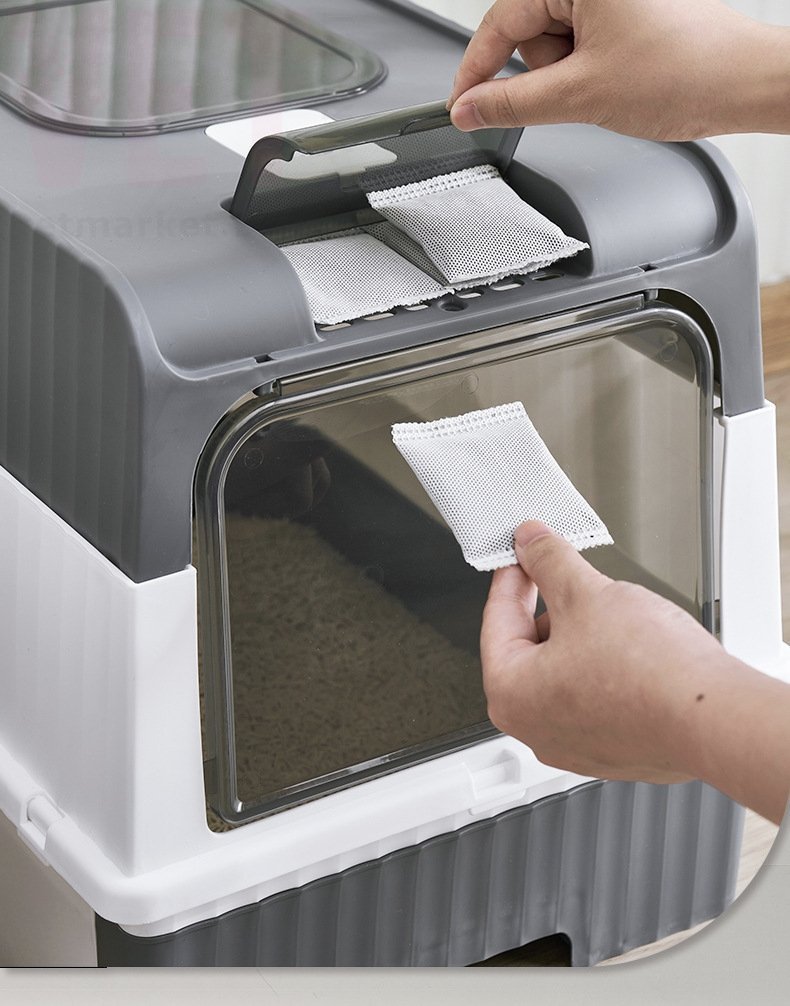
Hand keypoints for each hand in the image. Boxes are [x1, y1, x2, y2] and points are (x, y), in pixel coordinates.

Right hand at [448, 0, 789, 140]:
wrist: (742, 83)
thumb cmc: (685, 70)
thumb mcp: (579, 94)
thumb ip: (512, 103)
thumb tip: (470, 109)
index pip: (500, 21)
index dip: (475, 71)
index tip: (460, 106)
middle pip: (527, 31)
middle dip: (542, 72)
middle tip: (576, 91)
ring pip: (553, 42)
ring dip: (567, 75)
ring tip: (606, 84)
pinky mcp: (626, 11)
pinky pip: (581, 44)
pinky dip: (587, 70)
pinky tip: (616, 80)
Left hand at [482, 521, 739, 783]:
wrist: (714, 719)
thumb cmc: (649, 673)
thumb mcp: (585, 593)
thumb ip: (549, 562)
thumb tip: (531, 544)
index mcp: (510, 694)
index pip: (497, 620)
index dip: (512, 577)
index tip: (522, 556)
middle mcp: (535, 728)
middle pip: (529, 648)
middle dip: (552, 609)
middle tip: (571, 579)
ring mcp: (574, 745)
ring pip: (564, 672)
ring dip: (581, 638)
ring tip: (614, 618)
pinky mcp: (611, 750)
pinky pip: (595, 696)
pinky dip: (605, 669)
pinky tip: (632, 651)